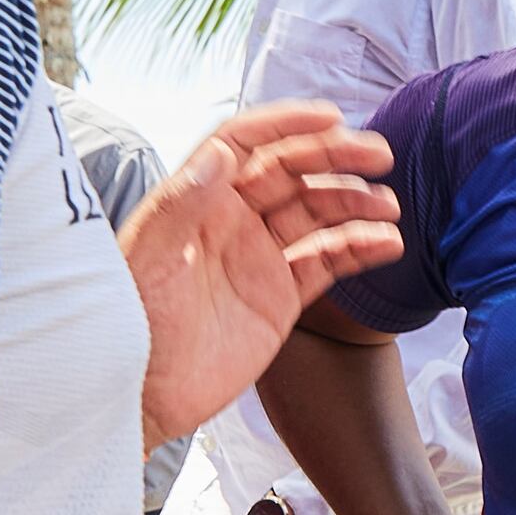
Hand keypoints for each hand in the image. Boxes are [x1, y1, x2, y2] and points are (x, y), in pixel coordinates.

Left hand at [125, 99, 398, 443]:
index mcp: (196, 201)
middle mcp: (231, 221)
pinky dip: (359, 249)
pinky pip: (327, 262)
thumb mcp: (147, 262)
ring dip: (355, 204)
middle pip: (291, 172)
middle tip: (379, 155)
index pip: (245, 144)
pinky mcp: (280, 297)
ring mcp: (259, 257)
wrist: (141, 397)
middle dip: (336, 159)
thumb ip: (181, 205)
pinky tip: (387, 243)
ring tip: (388, 208)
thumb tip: (220, 153)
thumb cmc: (127, 326)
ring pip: (317, 214)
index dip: (286, 124)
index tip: (331, 117)